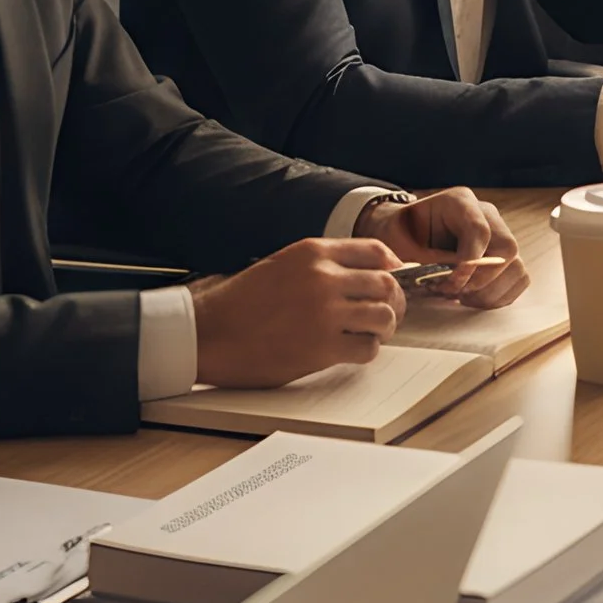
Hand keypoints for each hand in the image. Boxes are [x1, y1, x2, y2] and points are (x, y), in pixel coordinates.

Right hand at [189, 237, 404, 387]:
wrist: (206, 334)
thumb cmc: (241, 302)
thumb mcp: (283, 265)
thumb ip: (323, 264)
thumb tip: (370, 272)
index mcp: (314, 253)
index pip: (377, 252)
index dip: (393, 268)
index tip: (395, 280)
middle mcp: (324, 278)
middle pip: (387, 284)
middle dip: (394, 301)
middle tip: (388, 314)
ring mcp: (324, 313)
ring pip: (384, 316)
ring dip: (384, 327)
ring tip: (370, 333)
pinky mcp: (320, 348)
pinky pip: (367, 348)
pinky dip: (367, 351)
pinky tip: (353, 350)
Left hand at [356, 186, 527, 307]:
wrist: (403, 235)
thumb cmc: (400, 236)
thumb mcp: (402, 243)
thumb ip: (429, 259)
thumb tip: (456, 279)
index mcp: (459, 202)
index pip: (480, 230)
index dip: (470, 261)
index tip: (452, 284)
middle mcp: (486, 215)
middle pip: (507, 248)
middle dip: (482, 279)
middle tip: (456, 293)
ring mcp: (499, 235)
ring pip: (517, 266)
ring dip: (491, 291)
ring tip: (464, 298)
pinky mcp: (503, 256)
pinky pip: (519, 278)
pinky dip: (500, 295)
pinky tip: (474, 298)